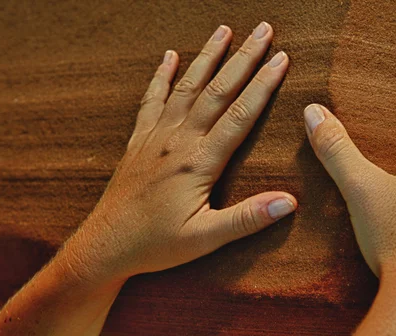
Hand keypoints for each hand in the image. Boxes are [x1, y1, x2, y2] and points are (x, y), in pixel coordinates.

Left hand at [67, 22, 296, 282]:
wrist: (106, 246)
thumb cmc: (156, 245)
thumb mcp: (205, 239)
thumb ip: (247, 218)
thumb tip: (290, 202)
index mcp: (198, 162)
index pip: (239, 114)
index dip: (263, 85)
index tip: (281, 59)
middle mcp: (177, 140)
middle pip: (216, 90)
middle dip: (243, 58)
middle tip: (264, 30)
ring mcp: (155, 137)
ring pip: (186, 87)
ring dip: (207, 56)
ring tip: (225, 30)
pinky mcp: (139, 141)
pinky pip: (151, 99)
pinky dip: (161, 76)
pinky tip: (168, 56)